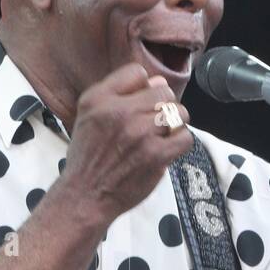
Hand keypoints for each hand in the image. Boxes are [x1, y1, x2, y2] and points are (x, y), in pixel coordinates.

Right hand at [58, 63, 192, 220]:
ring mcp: (139, 133)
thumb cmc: (88, 157)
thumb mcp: (88, 115)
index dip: (143, 88)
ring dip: (174, 125)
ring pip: (177, 113)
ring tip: (161, 136)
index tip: (139, 104)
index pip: (137, 73)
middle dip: (163, 106)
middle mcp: (119, 112)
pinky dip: (180, 143)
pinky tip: (167, 149)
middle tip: (153, 124)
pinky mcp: (155, 155)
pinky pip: (184, 137)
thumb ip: (118, 93)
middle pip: (163, 92)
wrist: (85, 196)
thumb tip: (157, 81)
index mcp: (99, 99)